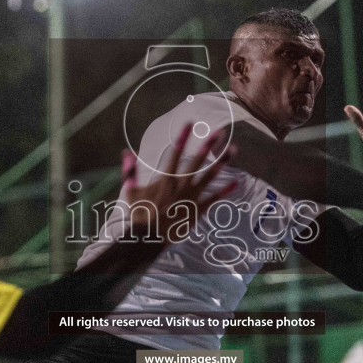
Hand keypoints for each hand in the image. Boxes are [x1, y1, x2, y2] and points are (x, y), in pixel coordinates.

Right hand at [121, 127, 237, 241]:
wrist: (149, 239)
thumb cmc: (139, 215)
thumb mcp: (131, 191)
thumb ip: (130, 171)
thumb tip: (126, 152)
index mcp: (166, 179)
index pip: (175, 153)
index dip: (183, 137)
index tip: (190, 124)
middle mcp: (181, 185)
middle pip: (197, 161)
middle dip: (208, 145)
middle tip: (219, 132)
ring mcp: (191, 198)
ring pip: (209, 176)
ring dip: (222, 162)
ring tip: (233, 149)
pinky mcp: (197, 211)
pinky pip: (214, 199)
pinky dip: (225, 191)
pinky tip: (236, 182)